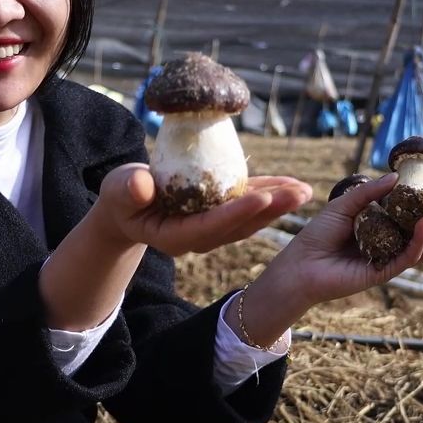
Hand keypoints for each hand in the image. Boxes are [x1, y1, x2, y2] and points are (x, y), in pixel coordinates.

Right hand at [95, 164, 311, 256]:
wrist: (128, 206)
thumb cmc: (121, 196)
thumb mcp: (118, 190)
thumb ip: (127, 190)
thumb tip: (141, 185)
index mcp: (175, 236)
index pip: (209, 226)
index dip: (236, 213)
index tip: (262, 197)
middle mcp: (200, 238)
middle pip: (238, 226)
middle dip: (269, 210)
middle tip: (298, 194)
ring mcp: (212, 228)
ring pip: (249, 218)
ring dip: (277, 204)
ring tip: (304, 190)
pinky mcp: (220, 214)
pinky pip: (248, 205)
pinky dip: (269, 194)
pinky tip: (291, 185)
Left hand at [245, 172, 422, 324]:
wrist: (300, 264)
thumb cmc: (317, 234)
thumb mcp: (344, 206)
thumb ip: (369, 193)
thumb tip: (396, 177)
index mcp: (379, 227)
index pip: (409, 215)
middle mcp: (387, 243)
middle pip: (422, 232)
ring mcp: (387, 258)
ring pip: (422, 248)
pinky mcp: (384, 272)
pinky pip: (408, 257)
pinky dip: (420, 241)